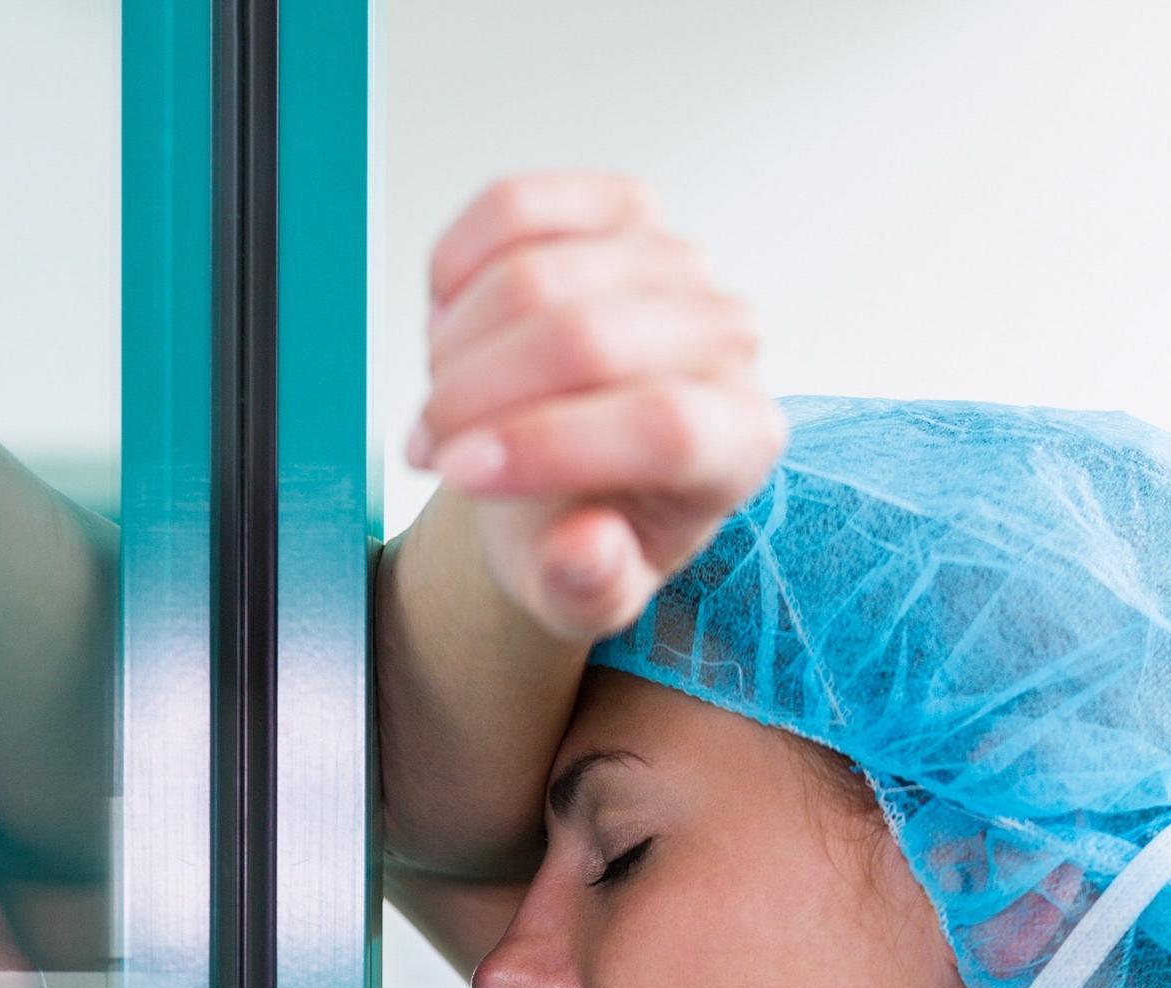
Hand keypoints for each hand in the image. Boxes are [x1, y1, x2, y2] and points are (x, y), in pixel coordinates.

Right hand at [407, 173, 781, 643]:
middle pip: (589, 339)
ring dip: (456, 345)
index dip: (546, 446)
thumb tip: (583, 551)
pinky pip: (513, 209)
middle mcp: (728, 339)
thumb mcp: (585, 595)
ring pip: (536, 273)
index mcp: (741, 442)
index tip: (458, 474)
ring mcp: (676, 262)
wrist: (572, 467)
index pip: (662, 427)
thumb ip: (590, 588)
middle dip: (475, 395)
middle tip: (429, 448)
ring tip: (443, 400)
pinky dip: (453, 271)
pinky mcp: (620, 208)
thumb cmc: (584, 529)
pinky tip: (447, 325)